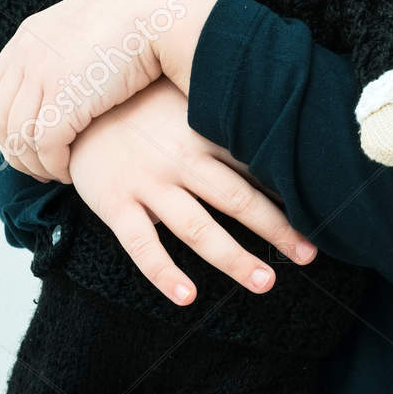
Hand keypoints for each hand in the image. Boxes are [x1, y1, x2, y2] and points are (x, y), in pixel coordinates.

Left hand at [0, 0, 222, 183]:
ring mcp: (42, 78)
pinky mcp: (63, 103)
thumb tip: (64, 80)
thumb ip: (63, 52)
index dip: (7, 122)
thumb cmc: (136, 20)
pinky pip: (46, 148)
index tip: (25, 141)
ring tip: (56, 172)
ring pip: (20, 139)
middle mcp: (27, 56)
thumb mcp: (84, 28)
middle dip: (16, 151)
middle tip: (37, 168)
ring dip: (35, 164)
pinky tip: (69, 171)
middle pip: (2, 119)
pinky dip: (54, 166)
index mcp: (29, 37)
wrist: (159, 12)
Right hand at [66, 75, 317, 301]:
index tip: (321, 211)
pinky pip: (142, 246)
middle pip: (237, 200)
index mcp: (201, 132)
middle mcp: (179, 160)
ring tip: (266, 282)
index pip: (254, 164)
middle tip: (309, 254)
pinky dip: (164, 273)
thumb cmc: (138, 104)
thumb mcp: (182, 97)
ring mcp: (146, 184)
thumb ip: (220, 111)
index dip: (289, 189)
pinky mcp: (114, 204)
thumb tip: (276, 116)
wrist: (71, 104)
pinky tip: (188, 297)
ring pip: (197, 229)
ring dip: (234, 257)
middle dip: (276, 229)